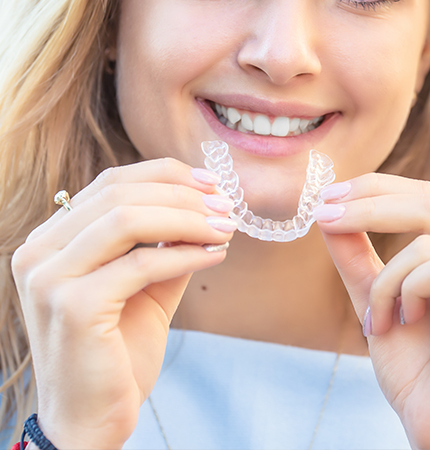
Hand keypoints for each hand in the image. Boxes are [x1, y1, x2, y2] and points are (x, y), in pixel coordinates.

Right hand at [12, 158, 236, 449]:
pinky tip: (215, 255)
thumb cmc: (117, 351)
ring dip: (188, 218)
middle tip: (226, 205)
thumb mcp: (145, 284)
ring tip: (225, 227)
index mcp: (50, 239)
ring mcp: (49, 278)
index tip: (211, 182)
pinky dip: (186, 253)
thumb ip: (165, 243)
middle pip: (119, 193)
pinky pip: (142, 263)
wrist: (92, 421)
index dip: (165, 174)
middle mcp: (38, 251)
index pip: (110, 182)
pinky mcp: (73, 306)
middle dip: (182, 194)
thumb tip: (208, 204)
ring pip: (128, 219)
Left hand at [316, 174, 429, 449]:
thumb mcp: (374, 294)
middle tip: (324, 216)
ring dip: (385, 281)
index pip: (426, 196)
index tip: (327, 196)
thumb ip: (356, 252)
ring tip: (379, 320)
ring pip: (425, 241)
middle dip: (366, 205)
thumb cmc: (412, 363)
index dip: (375, 188)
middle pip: (428, 200)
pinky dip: (405, 293)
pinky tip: (406, 322)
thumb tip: (328, 207)